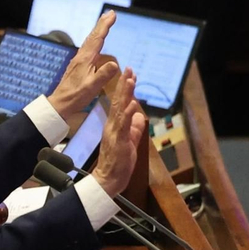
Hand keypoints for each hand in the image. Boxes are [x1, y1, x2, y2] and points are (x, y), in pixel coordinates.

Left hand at [47, 10, 120, 129]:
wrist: (59, 104)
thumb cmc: (76, 96)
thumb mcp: (92, 87)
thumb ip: (103, 75)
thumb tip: (114, 64)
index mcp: (85, 60)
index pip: (97, 39)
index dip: (105, 26)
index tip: (112, 15)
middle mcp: (80, 57)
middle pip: (92, 37)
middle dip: (102, 24)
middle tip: (110, 13)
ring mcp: (78, 61)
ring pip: (89, 42)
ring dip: (98, 32)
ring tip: (104, 24)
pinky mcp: (77, 67)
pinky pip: (87, 49)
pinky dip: (93, 41)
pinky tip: (94, 44)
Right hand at [87, 69, 146, 199]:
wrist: (108, 180)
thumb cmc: (118, 163)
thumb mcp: (130, 141)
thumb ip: (135, 128)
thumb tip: (140, 115)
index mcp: (115, 126)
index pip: (120, 103)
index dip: (125, 89)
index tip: (130, 74)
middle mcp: (112, 126)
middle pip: (118, 101)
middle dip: (124, 85)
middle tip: (129, 69)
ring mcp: (114, 133)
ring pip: (120, 109)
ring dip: (125, 94)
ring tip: (130, 80)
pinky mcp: (118, 141)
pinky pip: (123, 125)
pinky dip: (127, 113)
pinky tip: (132, 104)